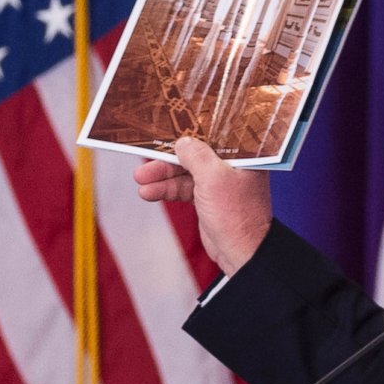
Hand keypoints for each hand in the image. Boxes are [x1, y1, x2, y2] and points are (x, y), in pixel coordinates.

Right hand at [132, 137, 271, 275]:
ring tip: (141, 180)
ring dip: (162, 176)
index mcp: (242, 156)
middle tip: (145, 161)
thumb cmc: (236, 216)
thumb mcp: (214, 179)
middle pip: (194, 155)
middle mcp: (232, 166)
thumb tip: (182, 142)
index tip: (166, 129)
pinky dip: (167, 190)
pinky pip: (184, 189)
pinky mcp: (208, 200)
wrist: (241, 254)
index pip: (213, 136)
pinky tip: (149, 192)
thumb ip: (197, 156)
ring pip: (185, 173)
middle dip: (168, 159)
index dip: (189, 132)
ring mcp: (219, 183)